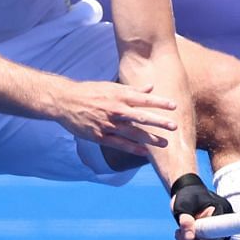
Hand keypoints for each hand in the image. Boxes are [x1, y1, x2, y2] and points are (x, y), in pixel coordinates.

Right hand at [51, 81, 178, 157]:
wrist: (65, 101)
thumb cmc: (89, 92)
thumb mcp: (110, 86)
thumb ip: (132, 89)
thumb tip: (151, 87)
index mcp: (118, 95)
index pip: (143, 99)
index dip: (159, 102)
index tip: (173, 106)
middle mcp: (115, 110)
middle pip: (141, 117)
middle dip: (159, 122)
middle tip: (174, 126)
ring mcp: (107, 124)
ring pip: (132, 133)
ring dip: (150, 138)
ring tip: (164, 143)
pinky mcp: (99, 136)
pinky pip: (119, 144)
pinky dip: (133, 148)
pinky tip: (144, 152)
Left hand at [169, 172, 229, 239]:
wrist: (186, 191)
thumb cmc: (186, 195)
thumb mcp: (183, 204)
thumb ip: (185, 219)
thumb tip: (189, 237)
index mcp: (221, 212)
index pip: (219, 236)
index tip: (189, 237)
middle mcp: (223, 223)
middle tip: (178, 233)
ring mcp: (217, 231)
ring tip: (178, 232)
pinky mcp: (210, 236)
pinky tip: (180, 235)